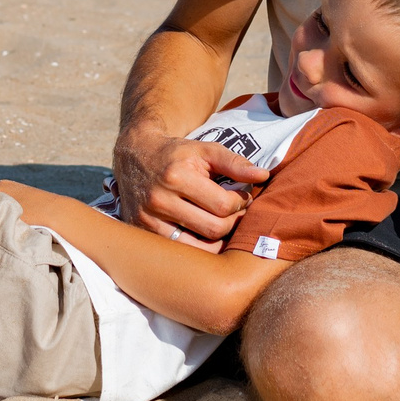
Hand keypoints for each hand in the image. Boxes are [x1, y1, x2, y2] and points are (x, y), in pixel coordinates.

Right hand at [110, 126, 261, 246]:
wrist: (135, 155)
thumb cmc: (177, 154)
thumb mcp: (205, 150)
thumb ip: (235, 163)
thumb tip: (263, 176)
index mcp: (177, 176)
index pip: (223, 205)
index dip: (240, 204)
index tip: (242, 198)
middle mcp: (160, 199)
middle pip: (213, 229)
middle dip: (232, 222)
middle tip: (235, 213)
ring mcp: (148, 219)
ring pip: (198, 246)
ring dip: (218, 239)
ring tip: (221, 224)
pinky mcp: (142, 231)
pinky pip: (179, 250)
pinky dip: (197, 247)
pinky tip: (203, 234)